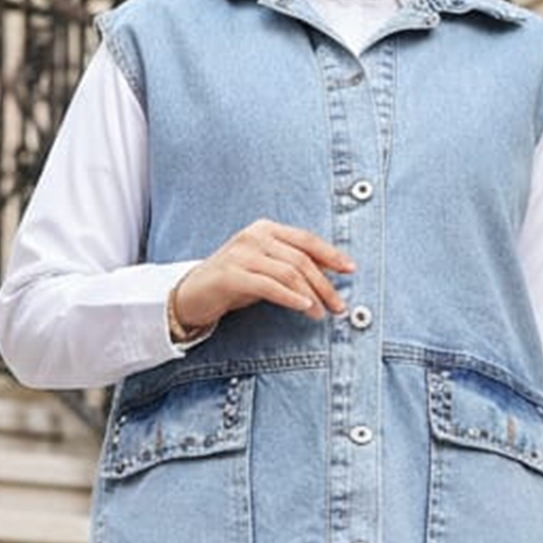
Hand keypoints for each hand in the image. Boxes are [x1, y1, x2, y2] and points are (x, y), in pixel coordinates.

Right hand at [174, 219, 355, 326]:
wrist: (192, 293)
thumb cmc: (235, 280)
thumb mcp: (268, 267)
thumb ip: (295, 263)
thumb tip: (332, 267)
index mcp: (266, 229)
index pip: (306, 239)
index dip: (331, 254)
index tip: (351, 269)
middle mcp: (254, 236)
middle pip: (301, 259)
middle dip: (325, 284)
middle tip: (339, 305)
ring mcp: (241, 254)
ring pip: (288, 273)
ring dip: (311, 295)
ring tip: (323, 313)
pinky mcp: (230, 275)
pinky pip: (268, 286)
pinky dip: (290, 297)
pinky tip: (304, 307)